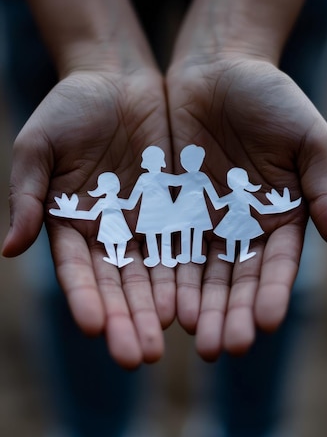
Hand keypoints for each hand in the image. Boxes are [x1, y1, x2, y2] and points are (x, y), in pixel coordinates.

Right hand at [2, 63, 174, 367]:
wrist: (118, 79)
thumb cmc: (69, 108)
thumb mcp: (39, 146)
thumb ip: (28, 195)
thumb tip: (10, 248)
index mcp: (72, 224)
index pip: (78, 270)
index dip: (85, 298)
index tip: (94, 327)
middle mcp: (111, 233)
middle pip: (119, 284)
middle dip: (127, 319)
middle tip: (135, 356)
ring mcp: (147, 223)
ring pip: (155, 275)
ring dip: (160, 310)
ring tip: (170, 343)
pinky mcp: (179, 208)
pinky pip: (188, 245)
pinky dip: (191, 275)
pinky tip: (198, 303)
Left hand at [167, 52, 326, 359]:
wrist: (216, 68)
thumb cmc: (271, 96)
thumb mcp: (307, 138)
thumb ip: (323, 189)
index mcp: (281, 215)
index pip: (277, 263)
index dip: (271, 292)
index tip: (265, 322)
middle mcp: (242, 226)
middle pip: (236, 279)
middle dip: (230, 313)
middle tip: (223, 348)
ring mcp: (204, 220)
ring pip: (200, 272)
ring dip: (198, 306)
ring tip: (192, 337)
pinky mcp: (170, 208)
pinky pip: (165, 247)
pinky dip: (165, 275)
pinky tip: (160, 303)